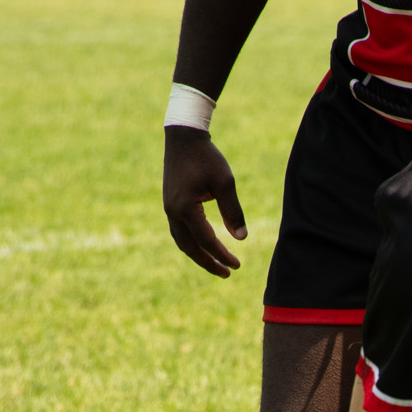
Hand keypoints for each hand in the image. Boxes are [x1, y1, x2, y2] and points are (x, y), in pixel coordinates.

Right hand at [162, 126, 246, 277]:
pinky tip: (203, 245)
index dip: (222, 255)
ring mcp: (169, 209)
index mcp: (185, 208)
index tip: (237, 265)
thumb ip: (233, 211)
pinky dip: (191, 243)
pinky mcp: (170, 204)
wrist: (184, 137)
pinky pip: (179, 232)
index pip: (206, 240)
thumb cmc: (207, 157)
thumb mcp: (225, 183)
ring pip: (182, 242)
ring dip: (198, 255)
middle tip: (227, 273)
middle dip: (208, 263)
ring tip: (215, 264)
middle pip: (190, 248)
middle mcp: (173, 212)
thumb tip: (242, 238)